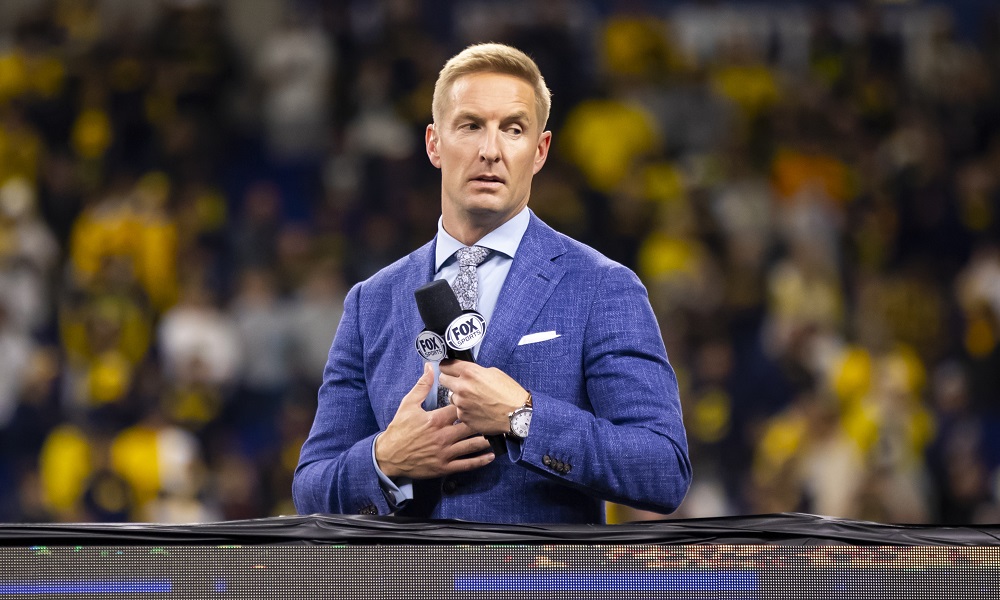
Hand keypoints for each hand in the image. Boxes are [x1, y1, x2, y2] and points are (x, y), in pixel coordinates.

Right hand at [375, 363, 493, 478]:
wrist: (388, 456)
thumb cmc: (398, 429)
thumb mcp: (407, 404)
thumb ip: (421, 386)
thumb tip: (430, 367)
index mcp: (435, 420)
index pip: (459, 408)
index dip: (469, 403)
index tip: (478, 399)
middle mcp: (442, 436)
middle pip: (470, 426)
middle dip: (482, 421)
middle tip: (495, 416)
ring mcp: (444, 453)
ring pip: (472, 445)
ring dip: (486, 439)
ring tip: (497, 433)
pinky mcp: (444, 467)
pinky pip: (466, 464)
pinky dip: (480, 460)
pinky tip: (491, 456)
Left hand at [438, 360, 527, 434]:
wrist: (517, 415)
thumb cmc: (510, 394)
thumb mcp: (494, 373)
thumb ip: (476, 371)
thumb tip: (466, 373)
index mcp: (470, 372)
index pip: (446, 365)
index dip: (447, 366)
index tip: (448, 367)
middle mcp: (462, 387)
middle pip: (443, 380)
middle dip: (450, 380)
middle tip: (459, 383)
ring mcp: (461, 403)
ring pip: (451, 397)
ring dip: (459, 397)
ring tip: (474, 399)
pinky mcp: (464, 417)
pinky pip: (459, 410)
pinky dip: (465, 410)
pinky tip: (477, 410)